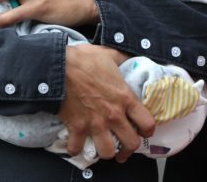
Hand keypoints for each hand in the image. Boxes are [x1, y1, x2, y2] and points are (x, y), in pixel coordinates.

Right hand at [59, 44, 154, 162]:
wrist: (58, 65)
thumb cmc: (84, 59)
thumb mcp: (109, 54)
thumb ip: (122, 57)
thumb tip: (129, 54)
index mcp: (125, 98)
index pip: (147, 123)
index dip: (148, 130)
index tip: (143, 130)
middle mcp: (113, 115)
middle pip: (131, 144)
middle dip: (129, 147)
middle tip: (124, 144)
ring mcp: (95, 123)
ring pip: (107, 152)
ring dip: (105, 151)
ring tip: (103, 146)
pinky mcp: (76, 127)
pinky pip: (77, 148)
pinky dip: (75, 149)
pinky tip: (76, 144)